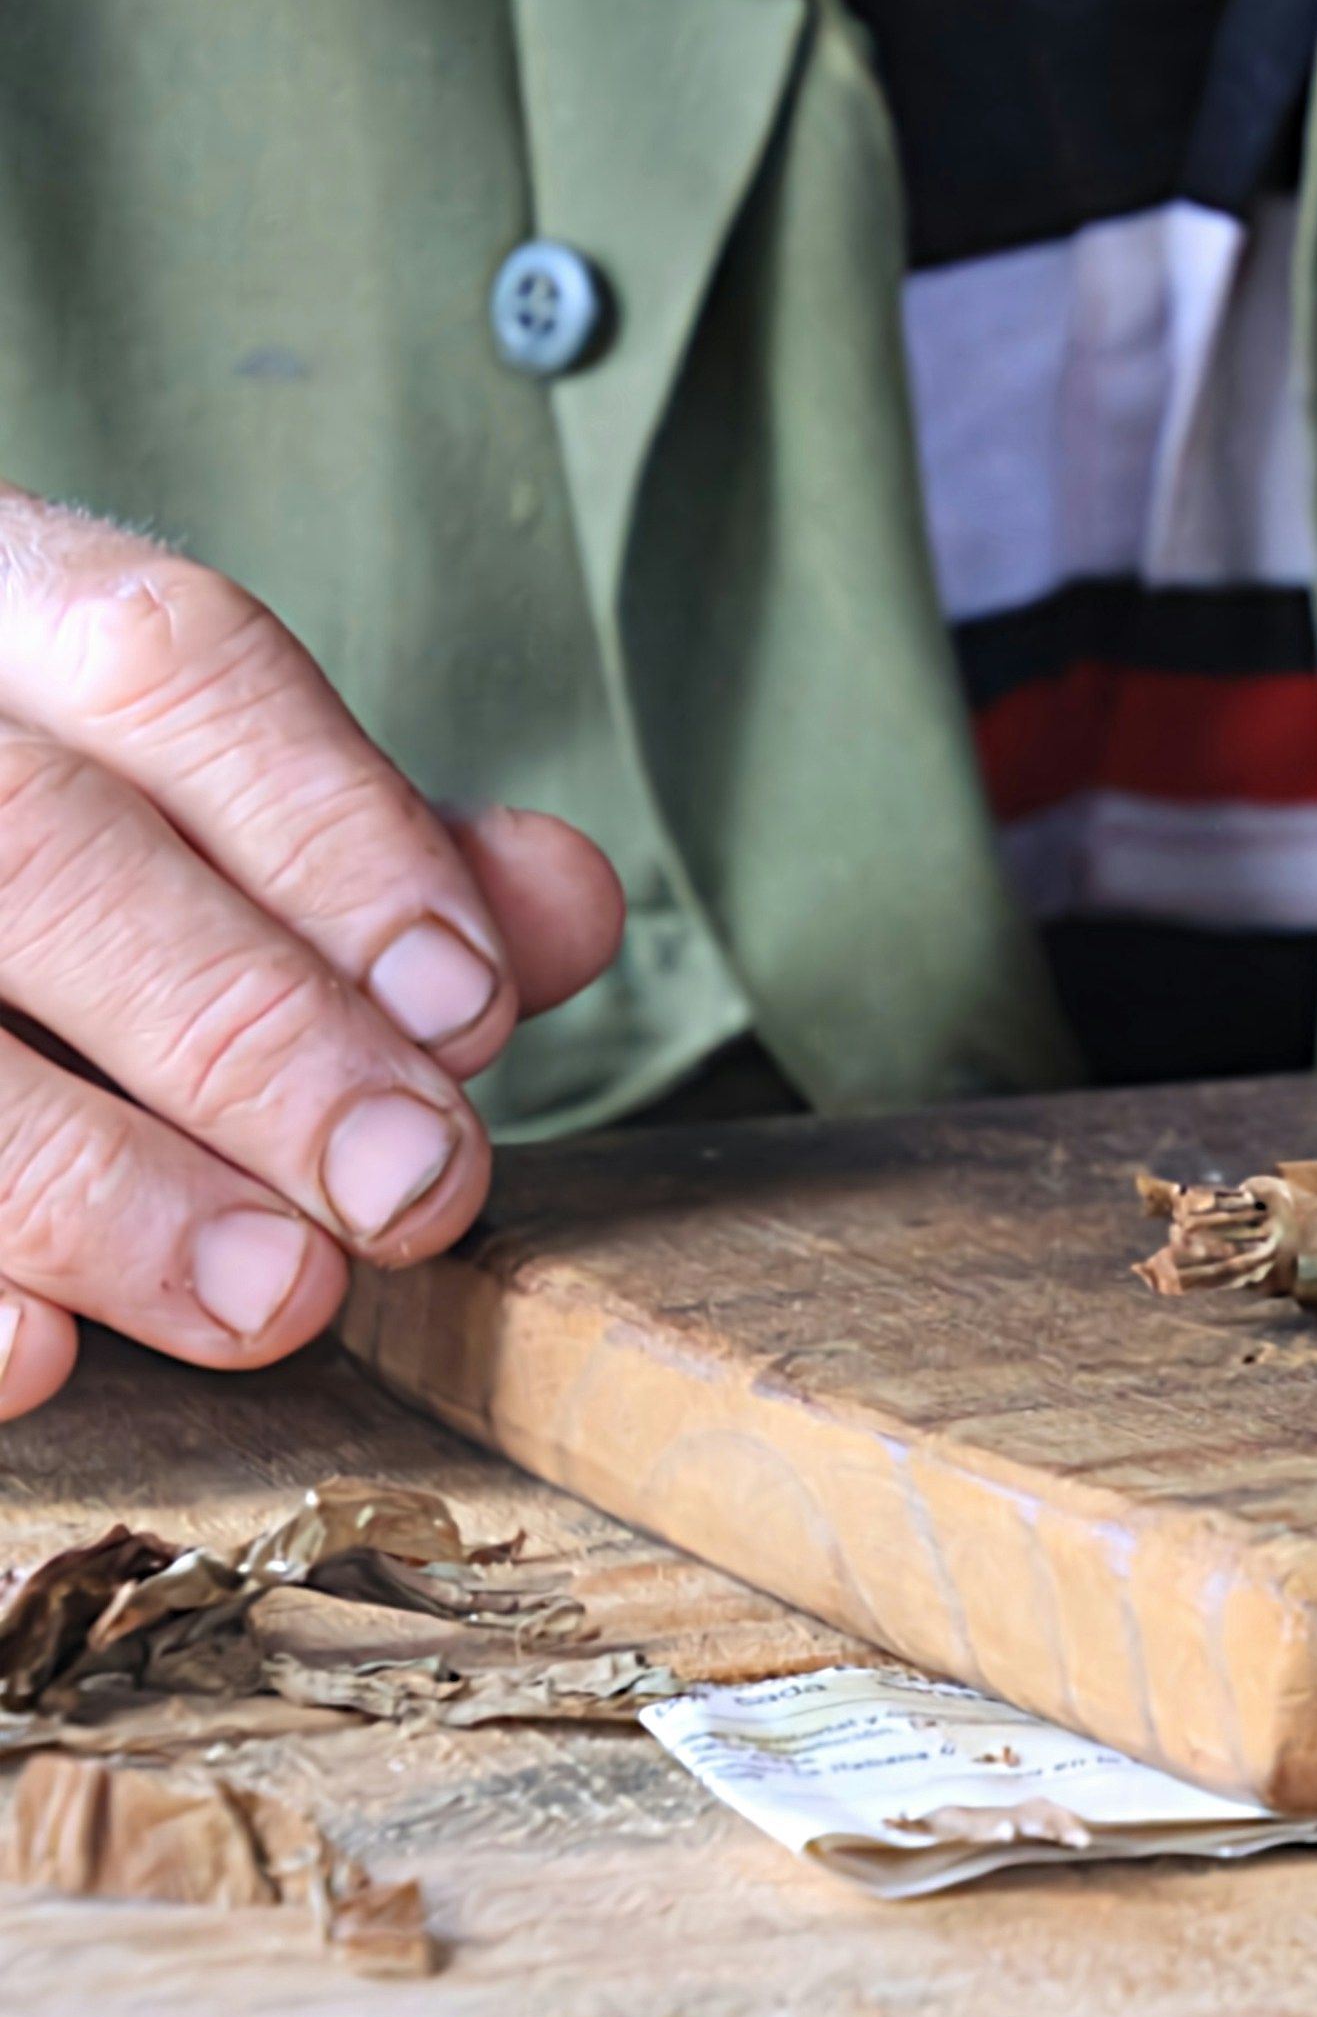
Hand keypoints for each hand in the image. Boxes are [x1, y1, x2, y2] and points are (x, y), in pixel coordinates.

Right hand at [0, 496, 625, 1421]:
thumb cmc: (42, 833)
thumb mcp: (176, 784)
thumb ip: (363, 848)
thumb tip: (563, 904)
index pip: (170, 662)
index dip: (336, 833)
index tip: (474, 1009)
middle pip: (34, 840)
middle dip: (244, 1027)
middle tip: (412, 1186)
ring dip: (88, 1176)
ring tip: (273, 1294)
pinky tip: (30, 1355)